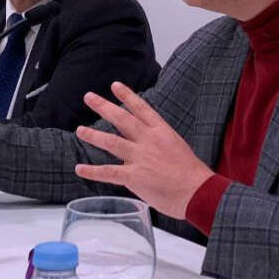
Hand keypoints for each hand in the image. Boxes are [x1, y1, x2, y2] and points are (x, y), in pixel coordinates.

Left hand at [74, 81, 213, 219]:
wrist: (198, 193)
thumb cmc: (192, 175)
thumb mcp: (177, 148)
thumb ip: (157, 146)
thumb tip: (142, 150)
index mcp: (162, 132)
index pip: (142, 108)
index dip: (127, 96)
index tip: (115, 85)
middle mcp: (149, 141)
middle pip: (122, 119)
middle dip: (104, 106)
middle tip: (88, 97)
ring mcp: (140, 157)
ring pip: (111, 142)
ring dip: (93, 135)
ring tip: (80, 130)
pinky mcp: (134, 177)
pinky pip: (108, 172)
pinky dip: (92, 171)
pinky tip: (79, 169)